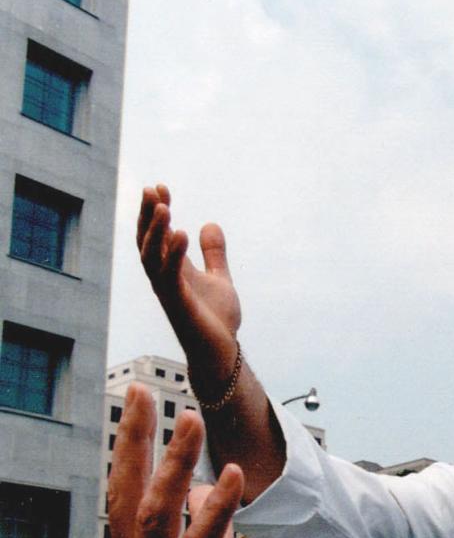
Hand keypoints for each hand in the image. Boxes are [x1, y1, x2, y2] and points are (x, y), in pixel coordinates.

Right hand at [107, 384, 270, 537]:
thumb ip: (202, 528)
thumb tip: (202, 487)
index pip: (121, 494)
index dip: (128, 447)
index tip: (137, 401)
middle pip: (128, 495)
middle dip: (135, 441)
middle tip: (145, 391)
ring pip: (158, 516)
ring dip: (175, 464)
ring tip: (192, 421)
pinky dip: (215, 510)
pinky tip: (230, 476)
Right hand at [137, 184, 241, 380]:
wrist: (222, 350)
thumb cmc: (215, 318)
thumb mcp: (219, 278)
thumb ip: (214, 254)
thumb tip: (210, 224)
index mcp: (172, 269)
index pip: (157, 234)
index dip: (156, 210)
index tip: (161, 187)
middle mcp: (164, 278)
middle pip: (146, 241)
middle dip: (147, 215)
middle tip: (151, 189)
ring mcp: (168, 291)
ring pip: (151, 257)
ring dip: (155, 232)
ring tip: (163, 208)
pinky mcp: (178, 304)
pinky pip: (169, 276)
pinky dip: (173, 254)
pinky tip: (181, 234)